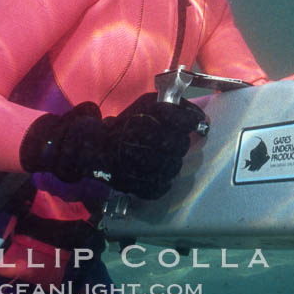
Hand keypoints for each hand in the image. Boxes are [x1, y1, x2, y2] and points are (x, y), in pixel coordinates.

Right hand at [20, 94, 206, 199]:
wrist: (92, 147)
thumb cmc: (126, 124)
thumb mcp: (147, 106)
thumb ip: (174, 108)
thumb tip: (201, 119)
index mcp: (139, 118)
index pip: (178, 119)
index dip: (191, 120)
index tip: (198, 122)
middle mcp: (135, 142)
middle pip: (177, 144)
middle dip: (181, 142)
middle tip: (176, 140)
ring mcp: (132, 166)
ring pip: (172, 167)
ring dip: (174, 161)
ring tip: (165, 156)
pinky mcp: (130, 185)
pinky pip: (159, 187)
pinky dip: (164, 181)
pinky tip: (160, 172)